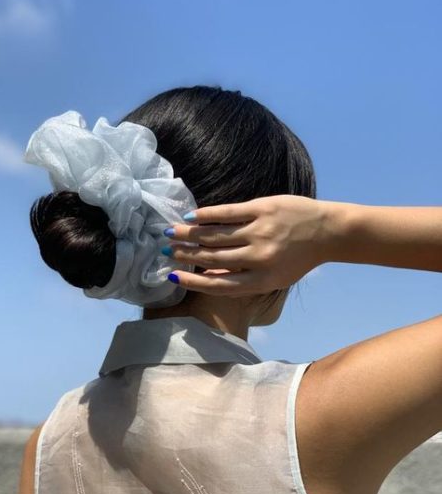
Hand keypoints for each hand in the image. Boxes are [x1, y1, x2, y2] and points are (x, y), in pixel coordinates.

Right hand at [163, 194, 329, 295]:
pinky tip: (192, 216)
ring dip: (189, 234)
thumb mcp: (274, 278)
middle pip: (212, 257)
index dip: (192, 282)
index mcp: (261, 279)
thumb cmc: (299, 258)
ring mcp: (260, 231)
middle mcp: (259, 257)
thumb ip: (242, 280)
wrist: (328, 232)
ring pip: (215, 235)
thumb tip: (206, 276)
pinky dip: (206, 215)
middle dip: (185, 254)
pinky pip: (227, 213)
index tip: (172, 276)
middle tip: (166, 249)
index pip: (218, 284)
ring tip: (171, 233)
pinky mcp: (263, 209)